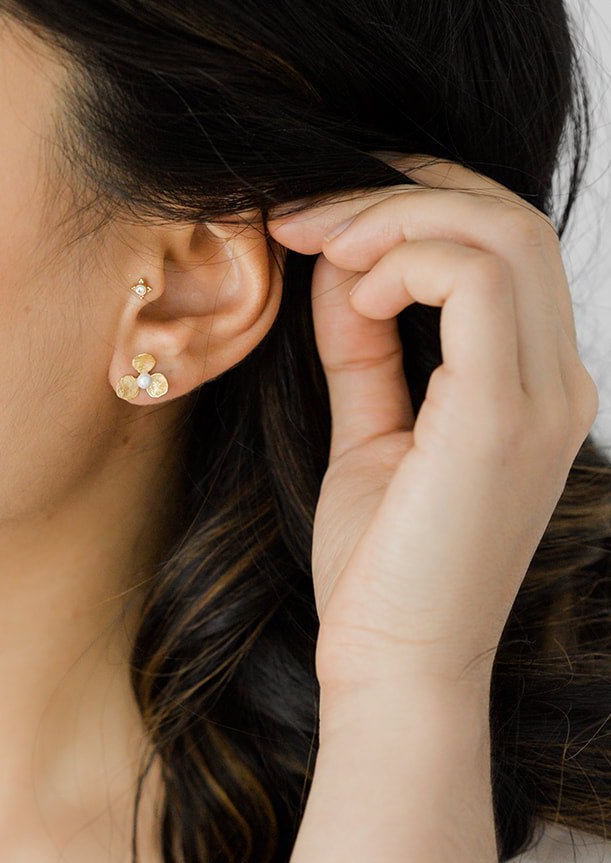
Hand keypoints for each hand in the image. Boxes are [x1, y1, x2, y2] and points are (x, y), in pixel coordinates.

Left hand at [267, 154, 598, 692]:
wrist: (392, 670)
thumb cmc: (380, 570)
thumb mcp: (369, 431)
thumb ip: (365, 346)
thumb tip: (340, 263)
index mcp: (534, 385)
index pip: (501, 244)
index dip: (409, 206)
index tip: (315, 221)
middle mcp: (559, 382)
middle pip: (508, 217)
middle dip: (398, 192)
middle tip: (303, 214)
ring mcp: (544, 397)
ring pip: (499, 230)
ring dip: (391, 218)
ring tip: (318, 249)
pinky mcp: (504, 416)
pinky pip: (475, 280)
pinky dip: (402, 260)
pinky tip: (345, 293)